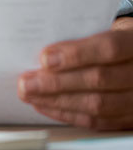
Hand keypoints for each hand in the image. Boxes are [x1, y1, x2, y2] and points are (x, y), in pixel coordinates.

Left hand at [17, 17, 132, 129]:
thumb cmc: (112, 40)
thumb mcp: (101, 28)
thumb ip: (78, 37)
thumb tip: (42, 53)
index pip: (109, 48)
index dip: (76, 54)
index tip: (44, 58)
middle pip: (100, 79)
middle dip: (57, 83)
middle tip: (26, 82)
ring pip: (98, 104)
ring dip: (57, 101)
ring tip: (30, 94)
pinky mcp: (130, 117)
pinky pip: (99, 121)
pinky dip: (68, 114)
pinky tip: (45, 105)